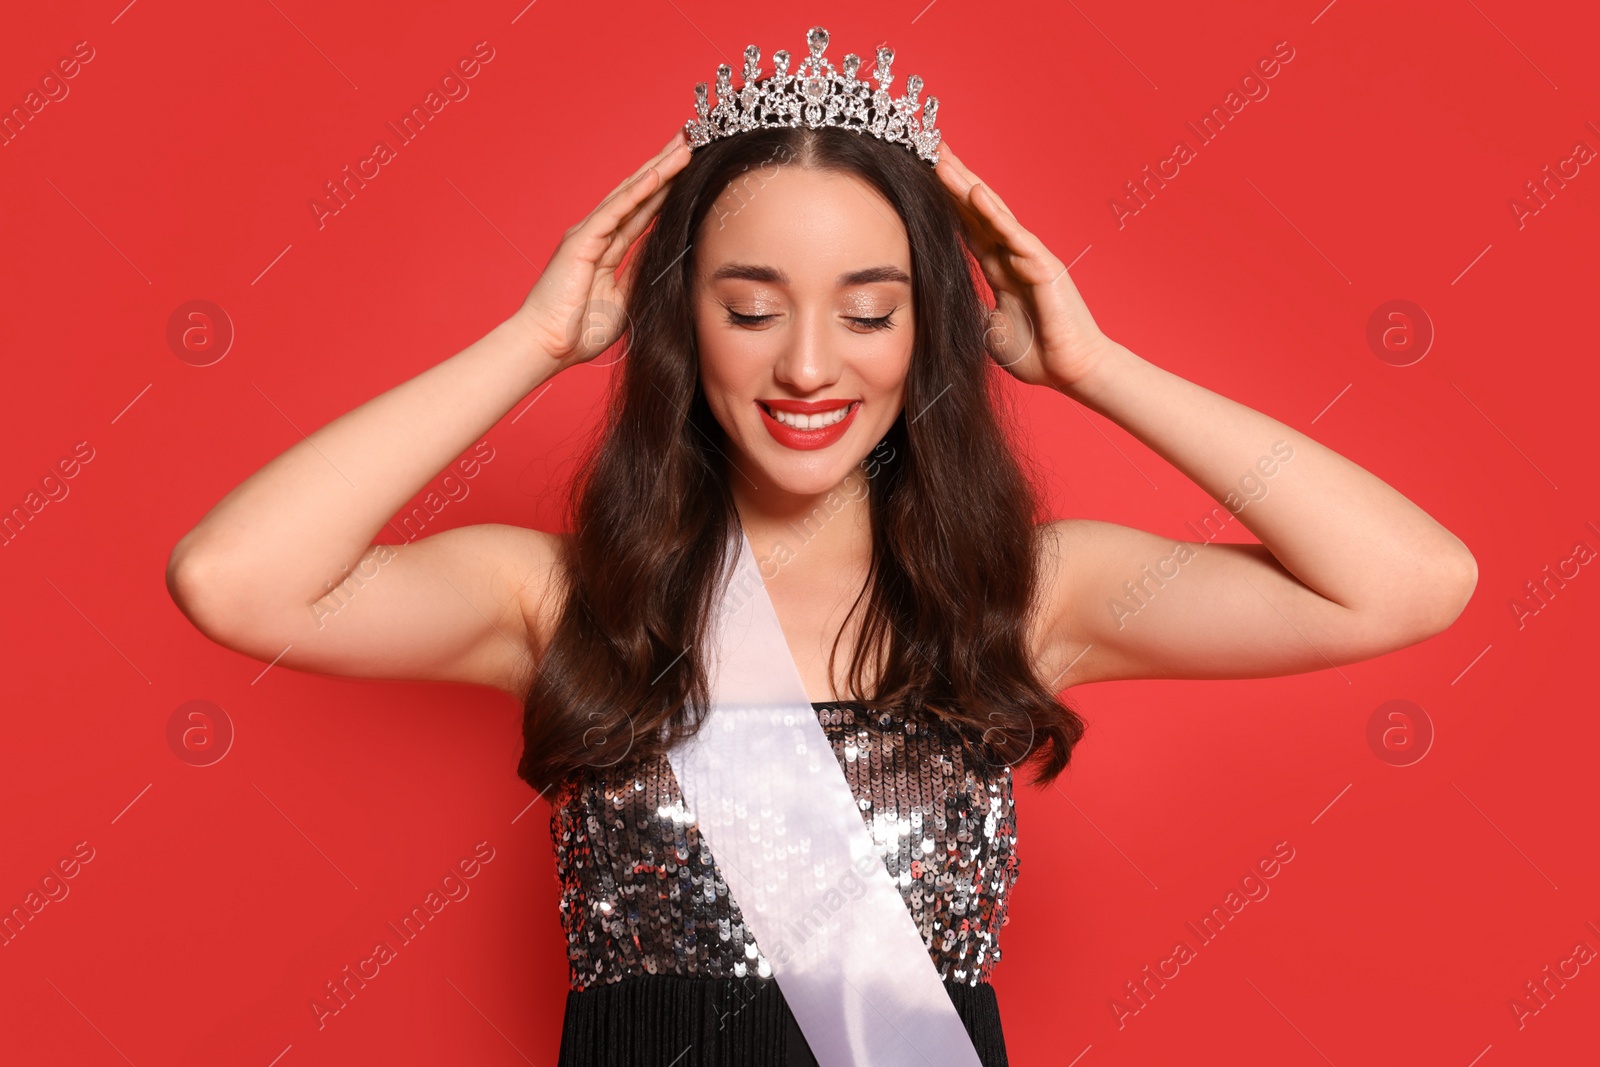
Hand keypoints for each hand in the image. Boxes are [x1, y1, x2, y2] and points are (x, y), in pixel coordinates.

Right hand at [510, 129, 691, 371]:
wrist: (547, 346)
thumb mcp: (624, 299)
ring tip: (684, 146)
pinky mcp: (582, 241)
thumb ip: (639, 274)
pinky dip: (637, 192)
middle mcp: (598, 234)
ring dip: (658, 170)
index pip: (644, 211)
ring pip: (630, 194)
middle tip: (691, 139)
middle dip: (666, 166)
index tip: (691, 167)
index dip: (667, 188)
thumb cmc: (578, 330)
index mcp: (608, 249)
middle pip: (639, 193)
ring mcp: (589, 234)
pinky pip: (615, 211)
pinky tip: (658, 174)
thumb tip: (662, 257)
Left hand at [935, 141, 1111, 389]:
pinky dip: (994, 213)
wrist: (1070, 371)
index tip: (922, 178)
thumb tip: (943, 297)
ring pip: (992, 214)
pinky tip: (975, 192)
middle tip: (928, 150)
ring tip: (943, 160)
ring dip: (966, 186)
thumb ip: (970, 307)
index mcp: (1001, 270)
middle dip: (953, 182)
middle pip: (977, 211)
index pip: (968, 228)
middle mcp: (1014, 256)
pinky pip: (1015, 235)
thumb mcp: (987, 330)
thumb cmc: (1037, 353)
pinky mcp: (1043, 266)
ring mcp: (1029, 257)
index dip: (946, 204)